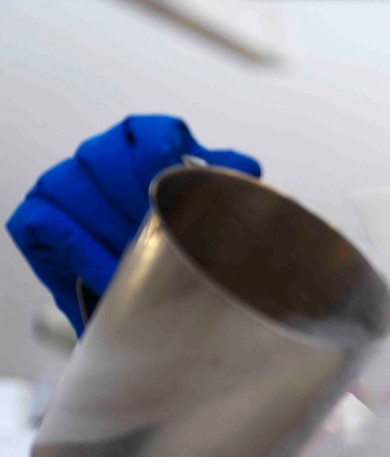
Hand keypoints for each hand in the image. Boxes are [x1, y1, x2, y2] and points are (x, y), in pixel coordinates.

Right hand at [6, 116, 260, 334]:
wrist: (139, 282)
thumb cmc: (179, 239)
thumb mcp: (210, 207)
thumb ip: (227, 182)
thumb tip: (247, 168)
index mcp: (149, 138)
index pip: (155, 136)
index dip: (167, 164)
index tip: (183, 196)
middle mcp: (103, 152)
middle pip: (110, 162)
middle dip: (138, 207)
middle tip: (166, 244)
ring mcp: (65, 179)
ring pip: (77, 191)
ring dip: (111, 234)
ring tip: (141, 265)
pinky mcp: (36, 214)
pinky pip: (51, 225)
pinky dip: (82, 253)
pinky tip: (107, 276)